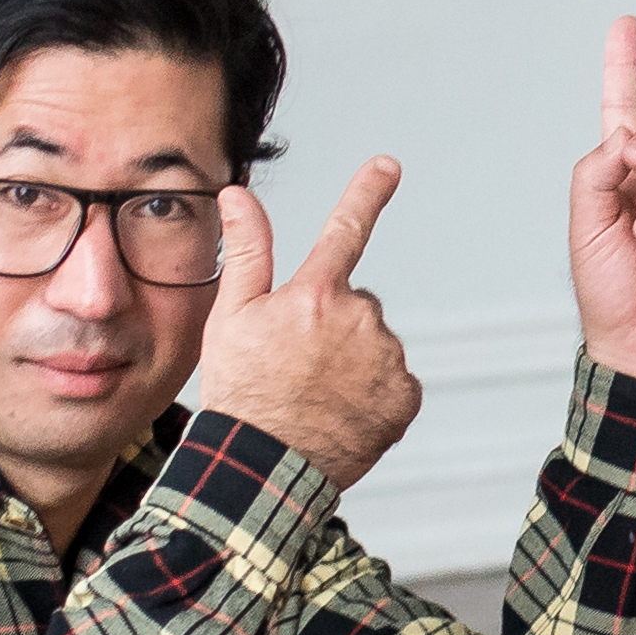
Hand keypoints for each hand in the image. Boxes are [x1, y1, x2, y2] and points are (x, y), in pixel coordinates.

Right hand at [194, 156, 422, 485]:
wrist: (264, 468)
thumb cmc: (241, 394)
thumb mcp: (230, 318)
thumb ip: (247, 252)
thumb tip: (238, 195)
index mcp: (315, 295)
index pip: (345, 230)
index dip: (367, 193)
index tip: (388, 165)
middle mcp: (360, 320)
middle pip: (353, 305)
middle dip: (330, 325)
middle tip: (293, 364)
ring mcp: (386, 359)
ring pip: (373, 343)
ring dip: (351, 361)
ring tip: (314, 394)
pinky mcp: (405, 396)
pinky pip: (393, 380)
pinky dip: (373, 392)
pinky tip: (340, 411)